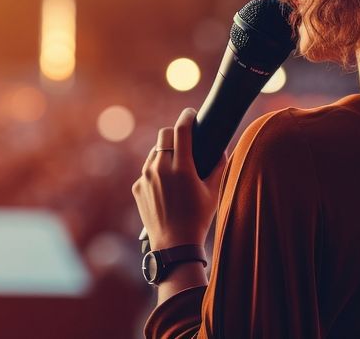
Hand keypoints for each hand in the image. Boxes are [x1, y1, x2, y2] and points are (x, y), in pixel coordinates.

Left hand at [132, 108, 227, 251]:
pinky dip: (156, 171)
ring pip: (154, 152)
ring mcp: (146, 178)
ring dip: (165, 152)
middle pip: (164, 135)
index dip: (187, 117)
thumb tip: (222, 148)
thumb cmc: (198, 218)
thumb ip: (219, 165)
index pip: (182, 130)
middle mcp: (160, 169)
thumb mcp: (214, 191)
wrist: (173, 245)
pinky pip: (147, 170)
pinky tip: (167, 185)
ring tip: (176, 166)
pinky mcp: (138, 187)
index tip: (191, 113)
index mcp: (181, 168)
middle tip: (185, 140)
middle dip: (175, 133)